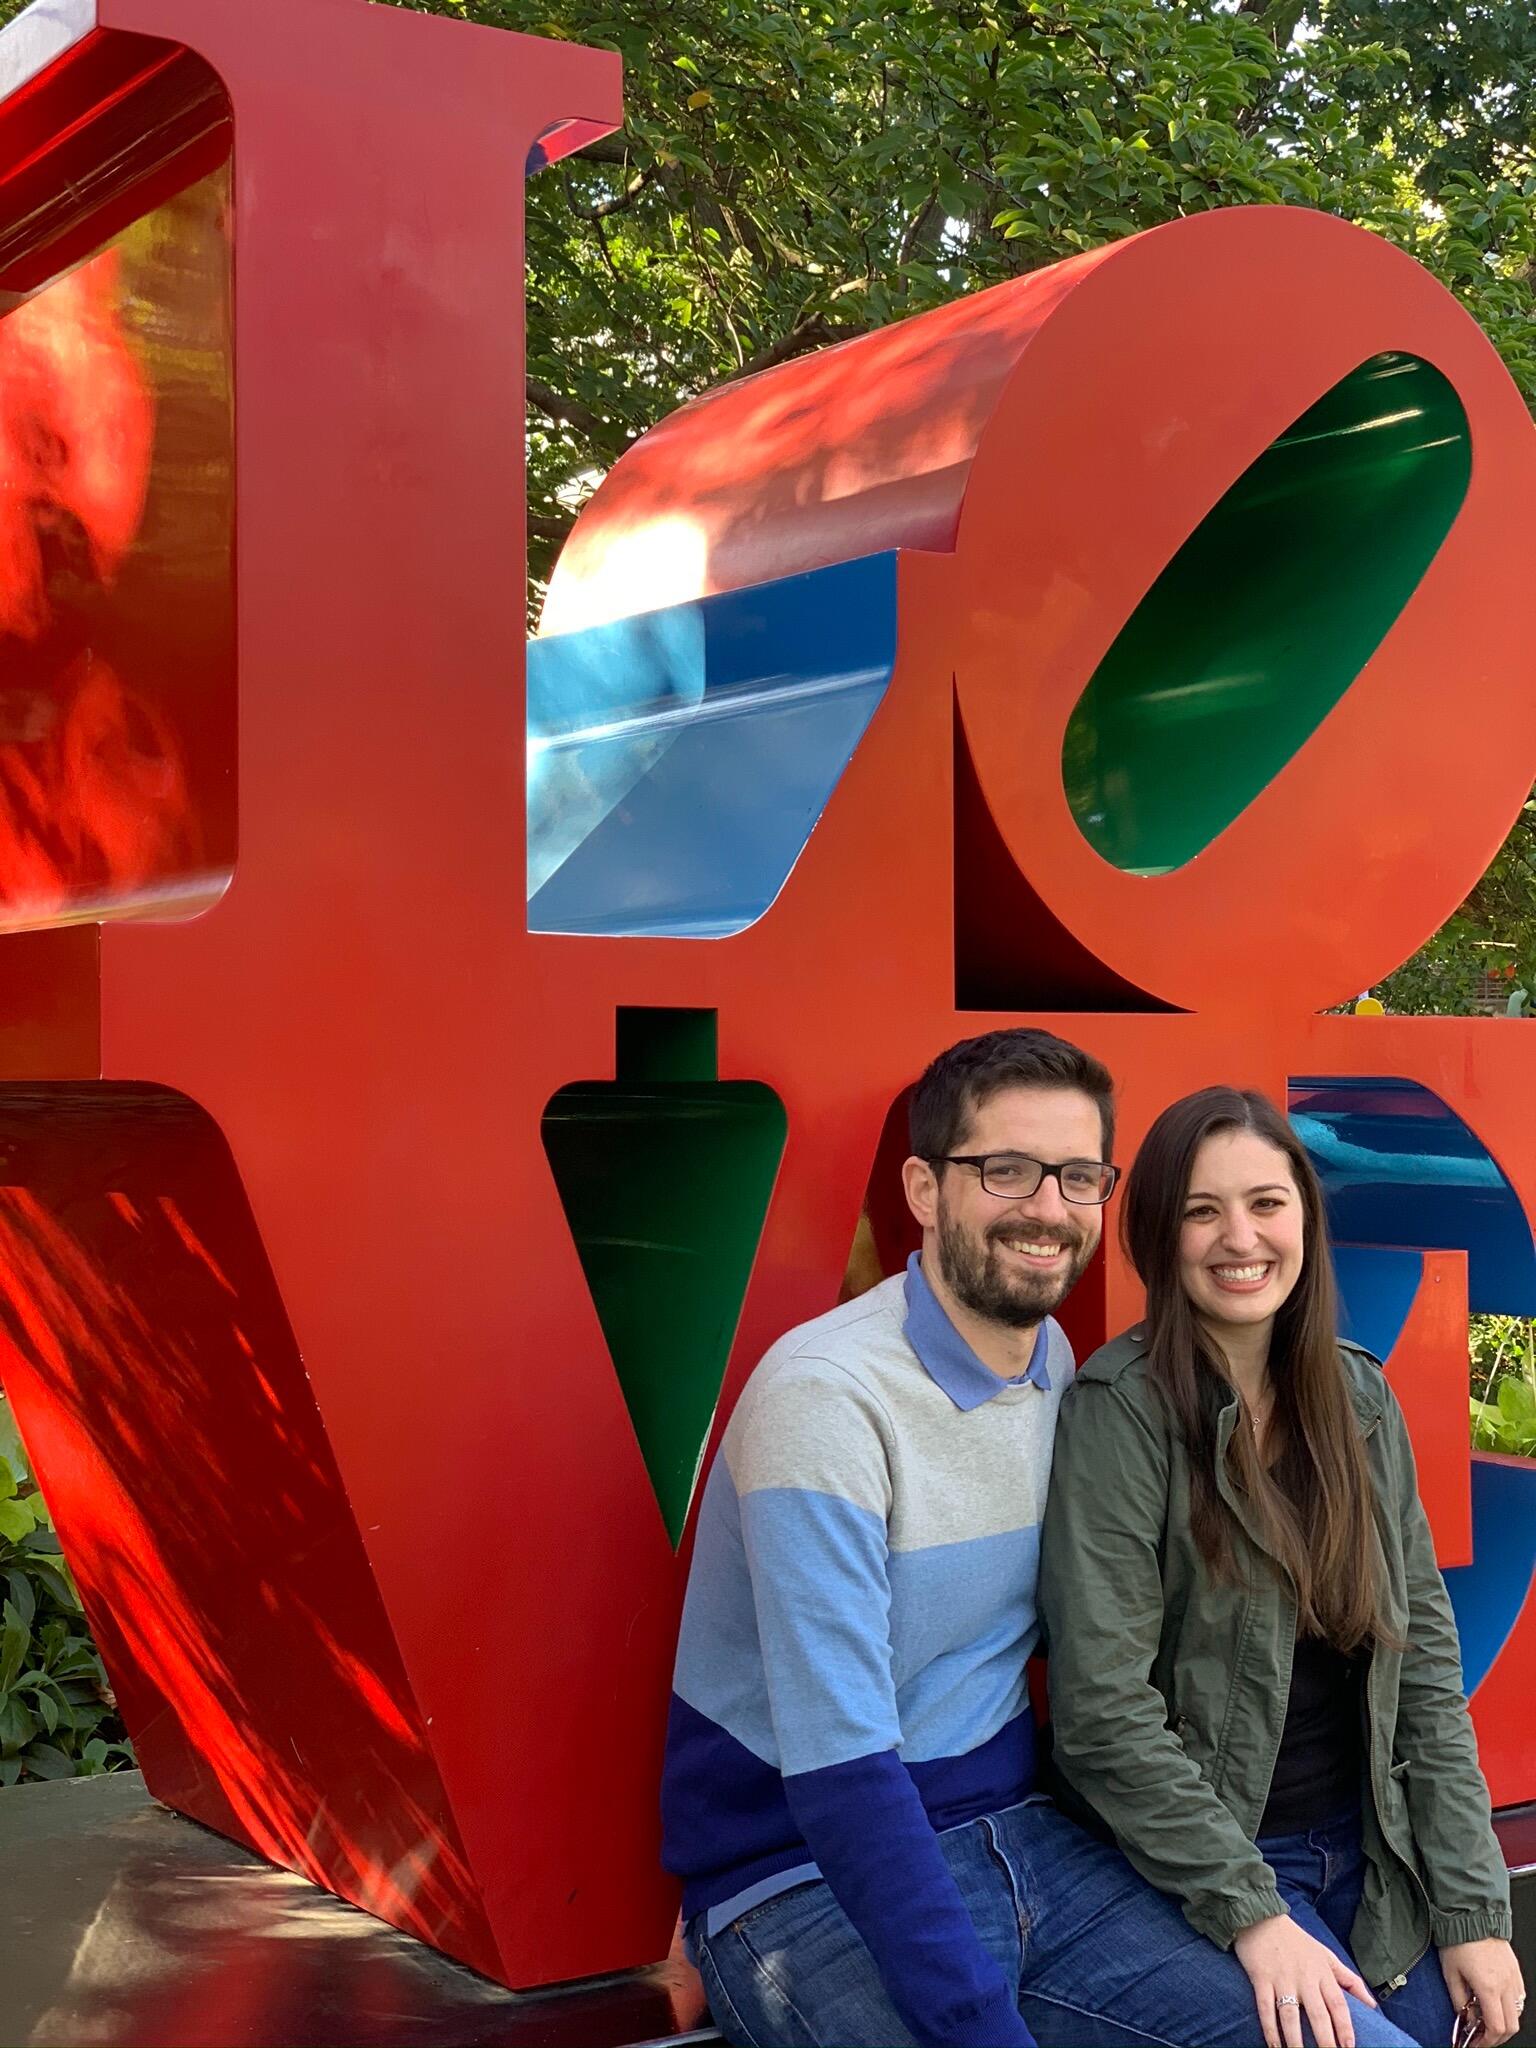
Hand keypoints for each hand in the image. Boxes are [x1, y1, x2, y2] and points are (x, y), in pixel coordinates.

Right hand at [1234, 1913, 1377, 2047]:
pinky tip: (1275, 2046)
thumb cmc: (1296, 1941)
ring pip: (1290, 2016)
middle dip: (1325, 2041)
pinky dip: (1270, 2029)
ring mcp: (1282, 1978)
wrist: (1260, 1917)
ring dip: (1295, 2041)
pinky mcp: (1261, 1978)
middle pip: (1317, 2014)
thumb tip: (1373, 2005)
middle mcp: (1304, 1977)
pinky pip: (1265, 2008)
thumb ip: (1349, 1980)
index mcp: (1322, 1971)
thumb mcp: (1326, 1955)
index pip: (1338, 2004)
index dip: (1345, 2028)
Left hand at [1440, 1938, 1525, 2046]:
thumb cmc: (1459, 1940)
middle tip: (1481, 2036)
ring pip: (1518, 2014)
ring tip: (1486, 2019)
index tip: (1475, 2042)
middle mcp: (1505, 1985)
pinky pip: (1519, 1998)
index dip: (1486, 2041)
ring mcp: (1513, 1978)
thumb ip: (1459, 2001)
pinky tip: (1495, 2003)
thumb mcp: (1450, 1973)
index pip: (1496, 2027)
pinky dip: (1509, 2008)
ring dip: (1504, 2023)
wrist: (1472, 1915)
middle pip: (1511, 2027)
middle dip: (1497, 2037)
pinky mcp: (1516, 1971)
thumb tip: (1465, 2019)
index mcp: (1488, 1987)